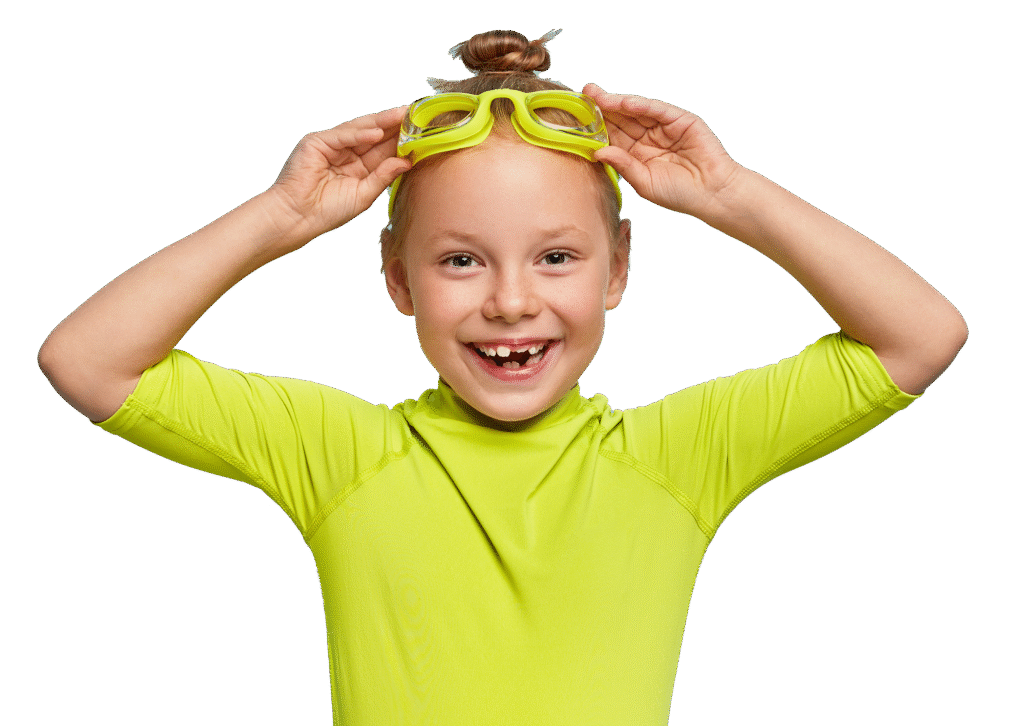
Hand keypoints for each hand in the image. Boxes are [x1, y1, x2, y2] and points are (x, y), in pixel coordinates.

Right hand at [267, 105, 412, 244]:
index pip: (384, 148)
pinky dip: (359, 133)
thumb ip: (384, 175)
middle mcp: (346, 152)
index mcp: (359, 166)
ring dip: (383, 122)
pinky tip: (377, 132)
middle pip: (376, 134)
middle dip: (396, 124)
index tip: (424, 131)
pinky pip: (342, 135)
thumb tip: (407, 160)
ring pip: (361, 129)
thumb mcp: (364, 194)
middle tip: (418, 113)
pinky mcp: (316, 142)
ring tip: (404, 115)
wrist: (297, 219)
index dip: (402, 139)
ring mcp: (331, 145)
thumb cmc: (327, 212)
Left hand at [583, 83, 742, 219]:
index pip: (612, 136)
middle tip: (581, 95)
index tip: (576, 117)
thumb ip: (623, 165)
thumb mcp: (644, 182)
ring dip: (616, 102)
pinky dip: (641, 105)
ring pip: (636, 111)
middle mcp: (648, 137)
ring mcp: (664, 127)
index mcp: (636, 154)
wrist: (712, 194)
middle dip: (602, 107)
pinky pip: (658, 109)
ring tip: (597, 95)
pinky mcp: (681, 120)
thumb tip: (598, 151)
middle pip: (621, 119)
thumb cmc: (680, 194)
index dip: (596, 126)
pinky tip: (624, 102)